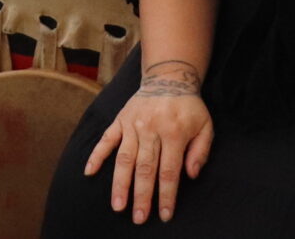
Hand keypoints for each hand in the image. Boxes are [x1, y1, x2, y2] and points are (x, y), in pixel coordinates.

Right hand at [84, 59, 212, 223]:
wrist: (169, 76)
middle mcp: (151, 129)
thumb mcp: (205, 125)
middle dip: (141, 195)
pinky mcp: (120, 120)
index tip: (164, 215)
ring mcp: (133, 124)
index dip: (166, 194)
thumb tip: (191, 175)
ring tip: (117, 205)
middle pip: (145, 168)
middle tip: (138, 218)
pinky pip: (106, 139)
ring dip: (120, 183)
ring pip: (125, 158)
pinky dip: (96, 155)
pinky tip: (89, 172)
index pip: (169, 170)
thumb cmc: (189, 107)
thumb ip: (201, 151)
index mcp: (174, 132)